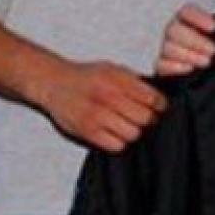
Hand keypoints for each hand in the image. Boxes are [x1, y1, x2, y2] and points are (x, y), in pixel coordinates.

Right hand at [26, 56, 166, 153]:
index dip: (160, 105)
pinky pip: (116, 145)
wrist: (54, 83)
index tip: (159, 107)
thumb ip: (134, 81)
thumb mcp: (113, 69)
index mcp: (117, 78)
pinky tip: (114, 132)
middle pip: (145, 118)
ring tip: (126, 125)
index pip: (152, 98)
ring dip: (133, 131)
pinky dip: (119, 141)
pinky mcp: (87, 132)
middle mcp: (107, 96)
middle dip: (148, 120)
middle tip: (144, 118)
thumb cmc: (85, 77)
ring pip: (132, 134)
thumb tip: (158, 95)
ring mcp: (96, 115)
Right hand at [155, 3, 214, 76]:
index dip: (198, 18)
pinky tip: (189, 69)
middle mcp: (173, 31)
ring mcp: (165, 48)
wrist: (207, 71)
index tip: (213, 27)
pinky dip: (174, 67)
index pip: (187, 12)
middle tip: (213, 50)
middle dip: (195, 41)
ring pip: (168, 48)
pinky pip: (160, 64)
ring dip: (188, 55)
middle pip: (174, 30)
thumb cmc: (214, 48)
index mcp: (186, 19)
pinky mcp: (161, 66)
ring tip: (206, 61)